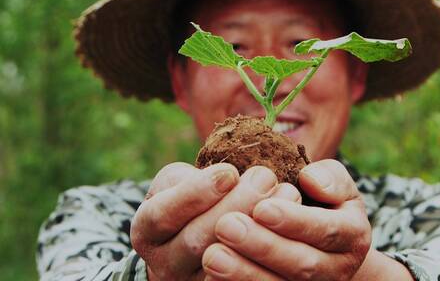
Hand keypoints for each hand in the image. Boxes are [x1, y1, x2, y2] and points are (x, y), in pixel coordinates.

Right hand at [130, 162, 300, 279]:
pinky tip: (291, 224)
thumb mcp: (177, 183)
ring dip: (260, 227)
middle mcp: (164, 264)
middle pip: (197, 240)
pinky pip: (247, 277)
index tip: (229, 171)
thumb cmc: (187, 201)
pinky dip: (271, 250)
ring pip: (226, 262)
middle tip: (264, 176)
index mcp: (147, 230)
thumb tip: (231, 176)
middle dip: (235, 205)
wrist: (188, 245)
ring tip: (286, 192)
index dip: (196, 193)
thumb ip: (193, 178)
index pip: (164, 214)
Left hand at [201, 159, 371, 280]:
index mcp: (353, 235)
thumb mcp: (335, 186)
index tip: (260, 207)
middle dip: (263, 247)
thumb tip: (310, 180)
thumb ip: (329, 178)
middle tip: (226, 226)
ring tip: (213, 255)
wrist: (324, 245)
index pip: (326, 230)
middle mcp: (338, 269)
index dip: (294, 221)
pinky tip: (213, 276)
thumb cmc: (322, 203)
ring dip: (245, 274)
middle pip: (303, 265)